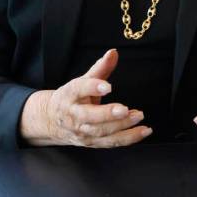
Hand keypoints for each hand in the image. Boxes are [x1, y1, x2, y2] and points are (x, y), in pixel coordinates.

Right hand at [20, 49, 151, 147]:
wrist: (52, 120)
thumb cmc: (71, 98)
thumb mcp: (82, 81)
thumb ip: (100, 68)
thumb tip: (113, 53)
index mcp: (69, 95)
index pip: (79, 89)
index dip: (93, 87)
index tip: (107, 86)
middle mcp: (74, 115)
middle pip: (90, 116)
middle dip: (108, 114)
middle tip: (125, 109)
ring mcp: (82, 132)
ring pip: (102, 131)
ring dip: (122, 126)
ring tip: (139, 116)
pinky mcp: (92, 143)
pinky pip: (111, 143)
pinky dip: (128, 138)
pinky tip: (143, 131)